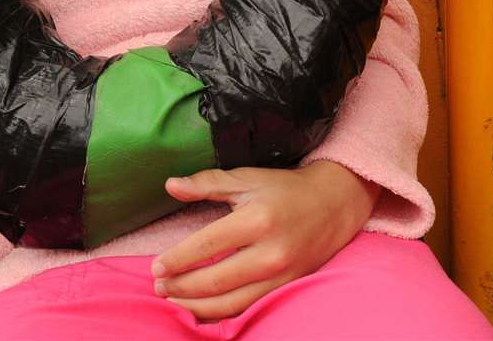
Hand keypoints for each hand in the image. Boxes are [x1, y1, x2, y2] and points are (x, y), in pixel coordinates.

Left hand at [152, 162, 378, 321]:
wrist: (336, 203)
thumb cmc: (287, 189)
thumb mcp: (248, 178)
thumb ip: (208, 183)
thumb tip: (171, 185)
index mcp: (257, 219)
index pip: (206, 245)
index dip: (177, 259)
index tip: (156, 267)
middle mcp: (269, 251)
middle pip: (214, 280)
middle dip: (181, 287)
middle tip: (159, 286)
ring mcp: (280, 273)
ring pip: (230, 303)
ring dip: (195, 306)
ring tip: (174, 299)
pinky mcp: (287, 286)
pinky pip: (248, 307)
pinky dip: (220, 314)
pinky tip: (201, 309)